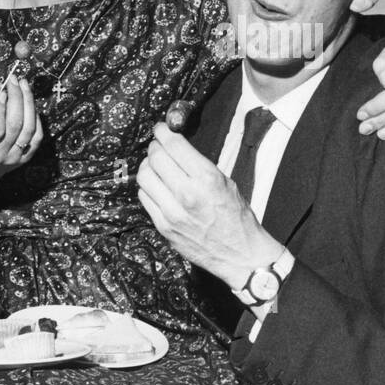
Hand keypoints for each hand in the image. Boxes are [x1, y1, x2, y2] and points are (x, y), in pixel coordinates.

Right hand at [0, 76, 41, 178]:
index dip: (1, 108)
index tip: (2, 88)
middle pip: (15, 125)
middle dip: (17, 98)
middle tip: (15, 80)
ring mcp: (14, 159)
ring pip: (29, 129)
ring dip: (29, 103)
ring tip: (24, 86)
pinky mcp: (26, 158)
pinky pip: (37, 135)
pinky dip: (35, 117)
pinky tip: (29, 103)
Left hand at [136, 123, 284, 289]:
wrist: (240, 254)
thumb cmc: (237, 216)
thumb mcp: (226, 183)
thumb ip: (199, 165)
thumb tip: (175, 147)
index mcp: (207, 179)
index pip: (174, 146)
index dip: (163, 133)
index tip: (161, 129)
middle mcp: (187, 194)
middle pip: (155, 159)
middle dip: (154, 147)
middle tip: (157, 146)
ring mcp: (172, 212)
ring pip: (144, 178)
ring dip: (147, 166)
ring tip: (154, 165)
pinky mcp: (163, 227)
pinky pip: (145, 198)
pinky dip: (147, 187)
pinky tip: (156, 186)